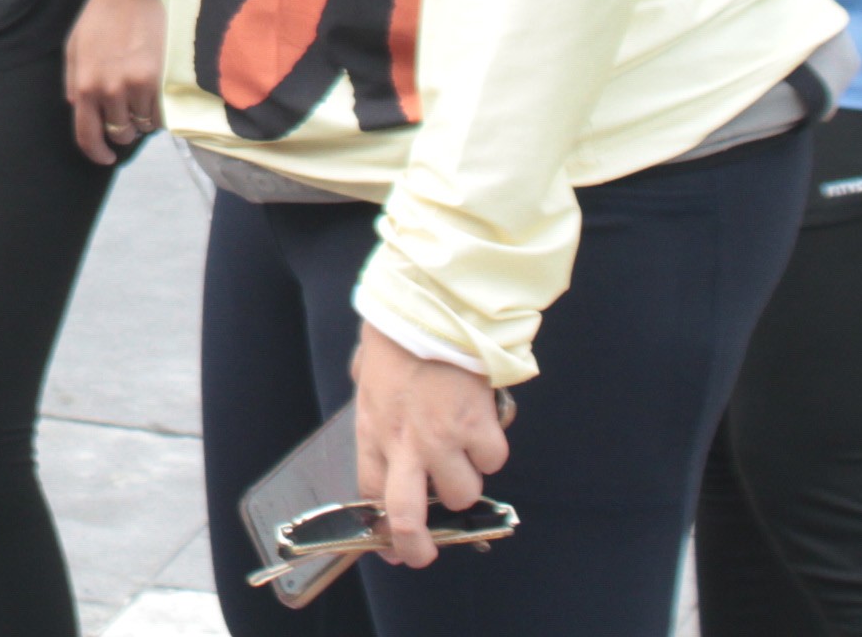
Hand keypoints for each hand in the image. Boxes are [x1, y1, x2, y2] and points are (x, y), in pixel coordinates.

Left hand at [66, 0, 164, 164]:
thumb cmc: (103, 14)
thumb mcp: (75, 45)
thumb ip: (73, 80)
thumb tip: (76, 107)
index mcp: (84, 84)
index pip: (87, 136)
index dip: (97, 153)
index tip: (106, 157)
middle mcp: (110, 89)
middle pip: (121, 132)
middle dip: (125, 125)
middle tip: (129, 106)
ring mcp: (138, 84)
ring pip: (146, 123)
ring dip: (146, 113)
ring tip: (145, 88)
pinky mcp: (164, 77)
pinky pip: (165, 109)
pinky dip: (163, 104)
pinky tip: (159, 84)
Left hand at [350, 324, 506, 567]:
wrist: (430, 308)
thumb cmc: (397, 336)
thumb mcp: (369, 377)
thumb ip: (377, 410)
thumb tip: (383, 422)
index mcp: (374, 431)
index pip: (372, 496)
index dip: (382, 529)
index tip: (391, 545)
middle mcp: (406, 444)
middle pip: (410, 516)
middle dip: (418, 546)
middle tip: (424, 553)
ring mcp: (443, 439)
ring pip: (463, 492)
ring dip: (465, 479)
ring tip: (461, 451)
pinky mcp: (478, 426)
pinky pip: (493, 459)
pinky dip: (491, 448)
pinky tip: (482, 425)